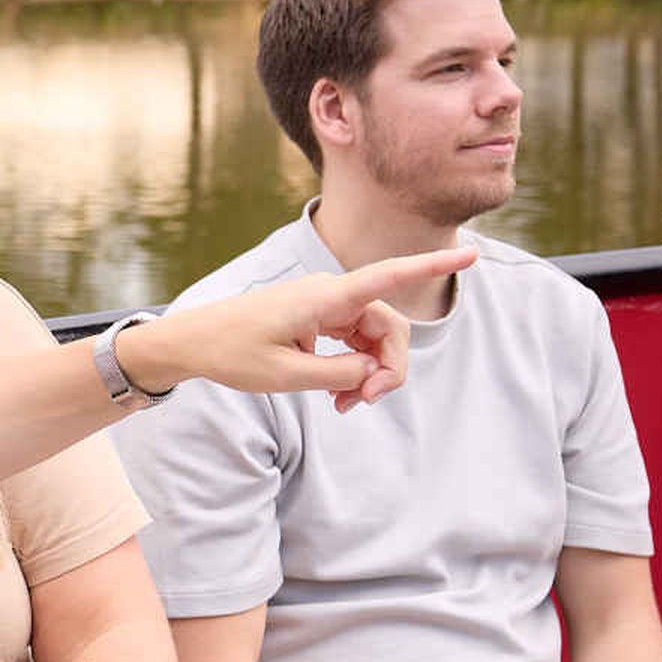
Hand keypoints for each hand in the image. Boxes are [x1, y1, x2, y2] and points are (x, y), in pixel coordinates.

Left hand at [122, 248, 477, 410]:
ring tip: (346, 407)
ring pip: (374, 337)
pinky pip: (355, 341)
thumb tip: (375, 371)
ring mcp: (326, 306)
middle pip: (389, 326)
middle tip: (363, 406)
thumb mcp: (286, 376)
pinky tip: (340, 396)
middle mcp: (331, 295)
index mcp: (325, 298)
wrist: (191, 342)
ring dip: (371, 373)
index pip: (389, 277)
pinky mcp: (319, 319)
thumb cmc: (231, 353)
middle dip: (389, 368)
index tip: (470, 254)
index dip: (432, 266)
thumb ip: (338, 374)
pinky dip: (355, 369)